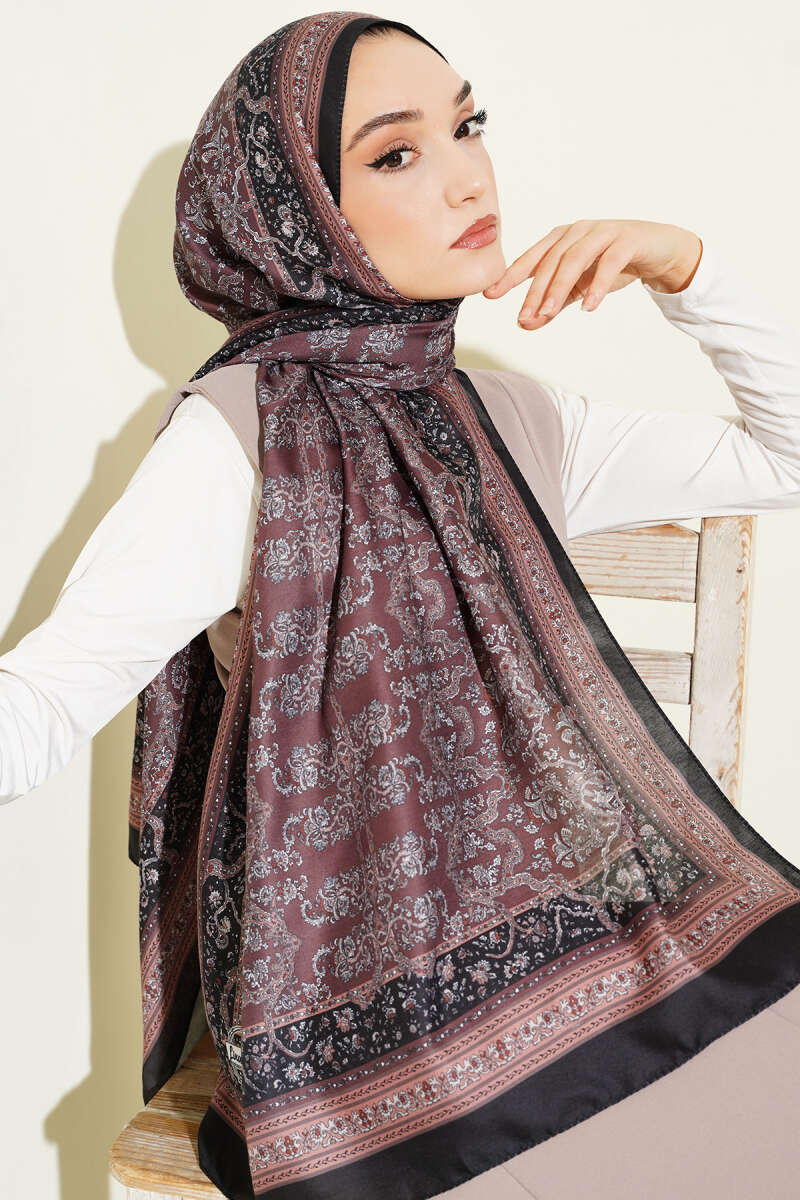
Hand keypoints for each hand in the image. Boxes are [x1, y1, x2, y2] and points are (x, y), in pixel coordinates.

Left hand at [483, 219, 702, 328]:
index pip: (532, 258)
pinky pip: (610, 262)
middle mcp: (579, 230)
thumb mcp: (581, 289)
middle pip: (551, 260)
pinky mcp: (628, 239)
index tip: (490, 295)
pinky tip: (589, 307)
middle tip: (524, 317)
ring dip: (560, 287)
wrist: (660, 251)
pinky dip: (598, 285)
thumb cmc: (615, 266)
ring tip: (548, 313)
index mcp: (563, 238)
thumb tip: (525, 324)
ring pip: (575, 258)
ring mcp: (604, 232)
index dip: (510, 276)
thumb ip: (555, 304)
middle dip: (535, 290)